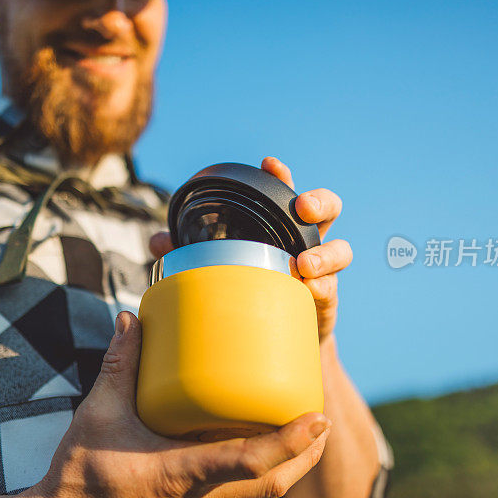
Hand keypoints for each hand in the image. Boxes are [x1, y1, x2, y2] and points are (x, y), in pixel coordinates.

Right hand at [19, 312, 330, 497]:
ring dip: (290, 462)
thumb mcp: (98, 415)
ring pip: (261, 489)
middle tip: (324, 418)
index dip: (290, 442)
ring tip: (305, 427)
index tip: (319, 417)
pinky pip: (240, 488)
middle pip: (273, 482)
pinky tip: (257, 440)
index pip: (250, 463)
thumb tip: (131, 320)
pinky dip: (262, 466)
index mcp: (181, 474)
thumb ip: (118, 365)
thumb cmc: (81, 476)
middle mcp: (200, 496)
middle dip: (306, 453)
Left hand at [149, 157, 350, 342]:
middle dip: (320, 201)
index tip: (269, 164)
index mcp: (280, 223)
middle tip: (303, 207)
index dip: (281, 175)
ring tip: (303, 263)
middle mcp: (306, 239)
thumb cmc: (247, 283)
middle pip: (329, 208)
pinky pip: (332, 287)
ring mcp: (321, 268)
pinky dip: (322, 286)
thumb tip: (156, 242)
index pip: (284, 190)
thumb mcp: (218, 263)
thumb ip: (187, 250)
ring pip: (341, 250)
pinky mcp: (326, 297)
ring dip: (326, 253)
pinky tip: (308, 289)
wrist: (275, 332)